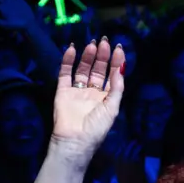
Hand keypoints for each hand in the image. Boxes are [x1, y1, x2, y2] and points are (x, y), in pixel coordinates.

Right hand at [51, 38, 125, 163]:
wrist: (74, 141)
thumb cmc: (96, 127)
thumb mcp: (112, 108)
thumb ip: (117, 87)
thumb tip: (121, 67)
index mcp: (105, 97)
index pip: (111, 75)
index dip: (115, 61)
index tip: (118, 48)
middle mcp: (92, 92)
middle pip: (97, 69)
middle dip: (102, 56)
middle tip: (104, 42)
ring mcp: (77, 91)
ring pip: (82, 69)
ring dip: (87, 57)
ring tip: (92, 45)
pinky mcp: (62, 91)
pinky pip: (65, 73)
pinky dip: (67, 61)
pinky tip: (72, 49)